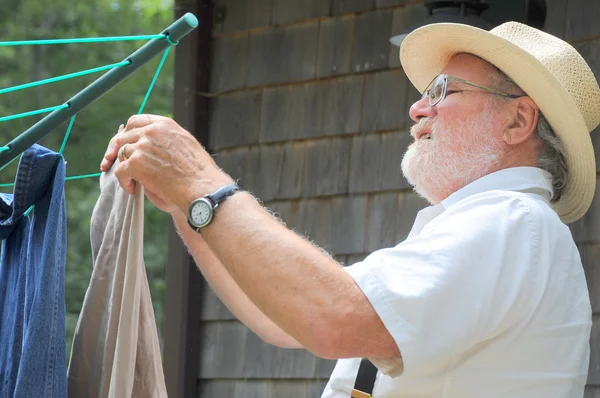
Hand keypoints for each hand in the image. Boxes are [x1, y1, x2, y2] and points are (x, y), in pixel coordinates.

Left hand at [105, 114, 233, 213]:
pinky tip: (133, 189)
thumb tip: (151, 143)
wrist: (201, 187)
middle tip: (121, 165)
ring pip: (121, 154)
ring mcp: (142, 146)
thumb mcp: (185, 144)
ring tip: (135, 181)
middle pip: (124, 137)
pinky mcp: (136, 163)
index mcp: (164, 124)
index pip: (136, 121)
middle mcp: (152, 131)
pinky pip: (120, 171)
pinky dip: (124, 181)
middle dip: (120, 151)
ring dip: (126, 168)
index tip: (125, 144)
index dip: (128, 133)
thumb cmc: (198, 173)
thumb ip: (166, 139)